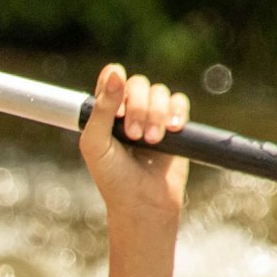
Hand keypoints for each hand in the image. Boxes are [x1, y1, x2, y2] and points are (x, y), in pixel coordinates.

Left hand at [78, 64, 189, 226]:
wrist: (143, 204)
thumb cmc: (113, 178)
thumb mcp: (96, 143)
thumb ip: (101, 108)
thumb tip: (116, 72)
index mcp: (104, 113)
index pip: (110, 79)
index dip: (114, 84)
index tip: (116, 109)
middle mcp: (127, 111)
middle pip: (138, 83)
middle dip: (138, 107)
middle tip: (133, 135)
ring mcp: (152, 117)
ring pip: (160, 92)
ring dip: (156, 114)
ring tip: (151, 142)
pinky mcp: (173, 126)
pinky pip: (180, 102)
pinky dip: (177, 113)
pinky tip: (172, 131)